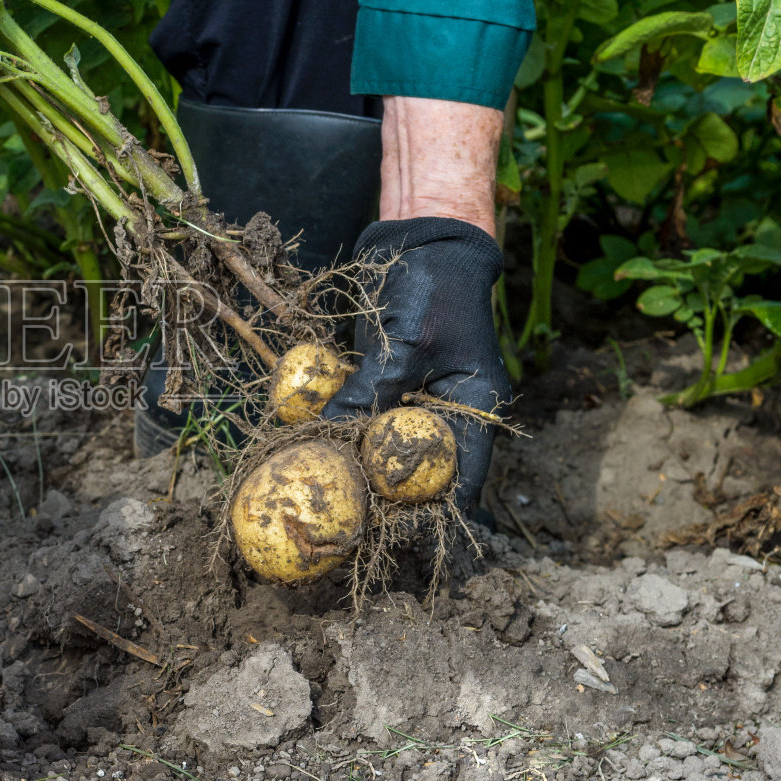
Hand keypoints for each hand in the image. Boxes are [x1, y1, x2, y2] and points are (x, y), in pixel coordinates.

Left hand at [323, 218, 510, 508]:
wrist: (418, 244)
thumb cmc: (430, 290)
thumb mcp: (406, 344)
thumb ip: (372, 390)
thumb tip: (330, 435)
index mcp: (476, 409)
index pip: (463, 478)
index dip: (434, 513)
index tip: (398, 537)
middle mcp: (447, 414)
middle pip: (419, 473)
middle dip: (386, 501)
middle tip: (348, 528)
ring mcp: (413, 401)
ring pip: (383, 449)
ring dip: (355, 470)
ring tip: (323, 502)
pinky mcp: (382, 386)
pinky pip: (359, 418)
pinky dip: (337, 432)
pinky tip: (305, 451)